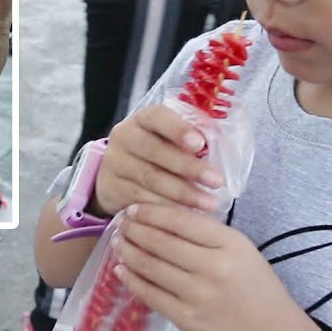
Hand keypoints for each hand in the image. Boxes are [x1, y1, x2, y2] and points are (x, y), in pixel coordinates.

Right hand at [94, 104, 223, 215]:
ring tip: (209, 203)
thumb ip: (190, 138)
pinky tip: (185, 214)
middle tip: (216, 181)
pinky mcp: (110, 188)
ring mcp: (114, 164)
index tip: (200, 144)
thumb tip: (221, 144)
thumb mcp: (168, 139)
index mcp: (141, 119)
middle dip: (189, 167)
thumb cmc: (156, 153)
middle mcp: (123, 138)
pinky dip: (165, 207)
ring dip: (182, 193)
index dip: (178, 129)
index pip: (157, 117)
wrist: (116, 173)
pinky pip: (140, 200)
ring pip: (150, 179)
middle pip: (155, 151)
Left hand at [110, 203, 304, 330]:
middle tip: (119, 224)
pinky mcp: (185, 318)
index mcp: (230, 244)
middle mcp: (213, 267)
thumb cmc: (257, 287)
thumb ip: (207, 233)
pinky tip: (121, 270)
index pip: (180, 220)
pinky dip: (130, 279)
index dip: (150, 212)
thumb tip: (162, 216)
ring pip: (150, 266)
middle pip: (160, 242)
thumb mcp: (242, 250)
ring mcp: (197, 295)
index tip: (132, 208)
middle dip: (133, 230)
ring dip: (127, 252)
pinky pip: (149, 294)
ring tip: (118, 243)